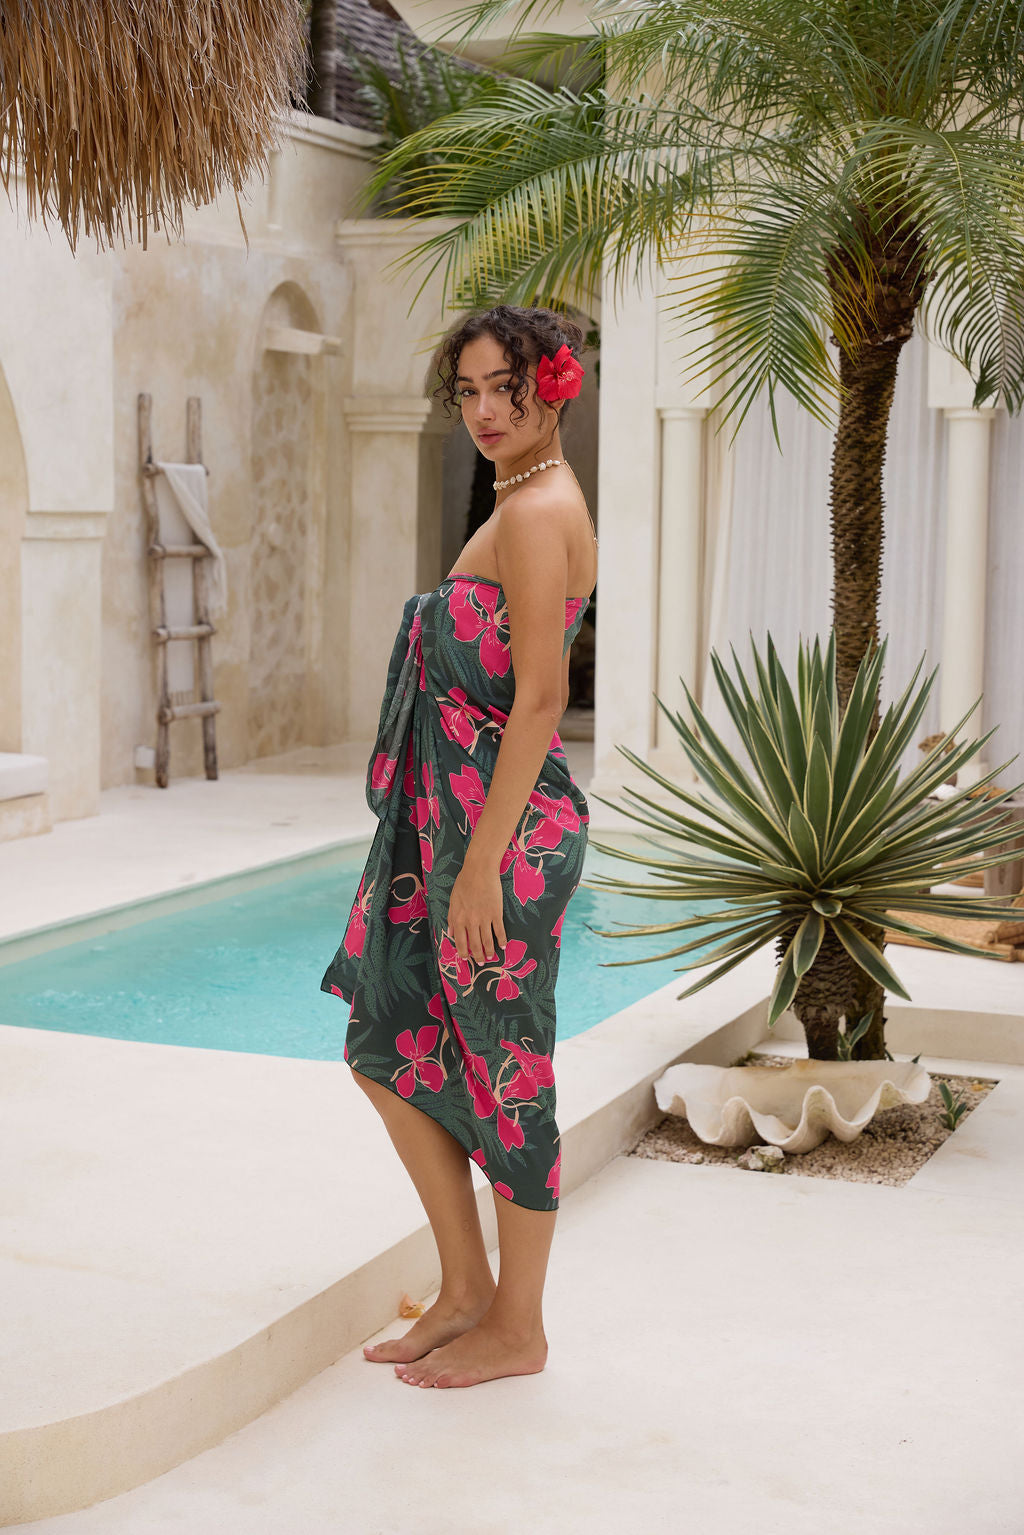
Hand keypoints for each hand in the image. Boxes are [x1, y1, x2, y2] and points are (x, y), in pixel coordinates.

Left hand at [448, 849, 506, 964]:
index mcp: (459, 919)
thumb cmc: (464, 883)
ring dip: (489, 951)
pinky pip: (499, 930)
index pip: (460, 942)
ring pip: (487, 940)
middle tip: (481, 963)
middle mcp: (471, 921)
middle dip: (478, 956)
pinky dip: (502, 940)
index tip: (466, 959)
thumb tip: (450, 933)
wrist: (479, 870)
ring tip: (491, 957)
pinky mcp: (496, 913)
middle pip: (474, 944)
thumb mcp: (453, 900)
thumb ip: (451, 918)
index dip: (463, 953)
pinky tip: (503, 945)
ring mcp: (484, 918)